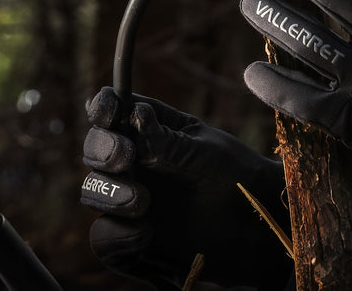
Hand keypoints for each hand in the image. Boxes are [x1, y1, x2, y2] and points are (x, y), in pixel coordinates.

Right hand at [80, 87, 292, 290]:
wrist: (258, 229)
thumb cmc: (239, 179)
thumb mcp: (208, 154)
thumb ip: (169, 141)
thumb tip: (136, 114)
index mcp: (152, 131)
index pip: (114, 112)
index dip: (103, 109)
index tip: (106, 112)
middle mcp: (135, 164)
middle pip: (95, 150)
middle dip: (104, 149)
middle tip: (126, 157)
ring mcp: (130, 202)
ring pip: (93, 191)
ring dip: (110, 192)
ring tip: (143, 201)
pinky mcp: (131, 242)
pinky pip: (104, 239)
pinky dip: (116, 235)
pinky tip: (143, 233)